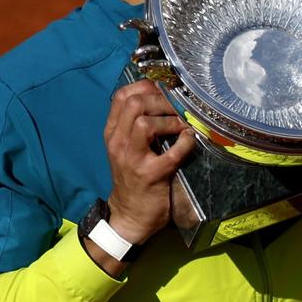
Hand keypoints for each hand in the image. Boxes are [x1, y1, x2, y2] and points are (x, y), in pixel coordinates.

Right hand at [103, 80, 196, 242]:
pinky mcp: (151, 175)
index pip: (122, 96)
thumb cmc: (132, 176)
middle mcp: (118, 143)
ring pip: (146, 123)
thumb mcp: (125, 147)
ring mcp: (132, 159)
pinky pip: (172, 151)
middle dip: (161, 100)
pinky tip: (189, 140)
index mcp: (112, 133)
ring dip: (171, 120)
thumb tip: (160, 94)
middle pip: (134, 104)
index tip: (163, 91)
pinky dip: (186, 142)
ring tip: (181, 126)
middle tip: (176, 108)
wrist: (129, 215)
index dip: (146, 87)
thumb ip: (133, 123)